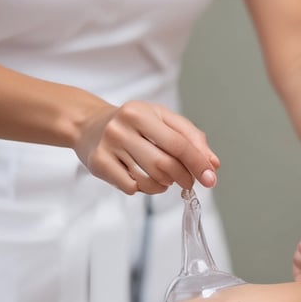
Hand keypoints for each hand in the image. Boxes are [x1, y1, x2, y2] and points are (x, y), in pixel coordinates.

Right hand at [74, 100, 219, 194]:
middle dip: (184, 178)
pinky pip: (132, 188)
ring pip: (149, 180)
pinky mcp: (98, 164)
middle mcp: (122, 128)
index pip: (178, 143)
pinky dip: (144, 189)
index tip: (210, 178)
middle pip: (165, 165)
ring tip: (164, 178)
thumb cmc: (133, 123)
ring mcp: (108, 147)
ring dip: (164, 185)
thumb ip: (190, 137)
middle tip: (188, 182)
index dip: (198, 163)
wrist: (88, 124)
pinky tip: (143, 179)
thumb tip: (212, 164)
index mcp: (141, 112)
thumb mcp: (162, 119)